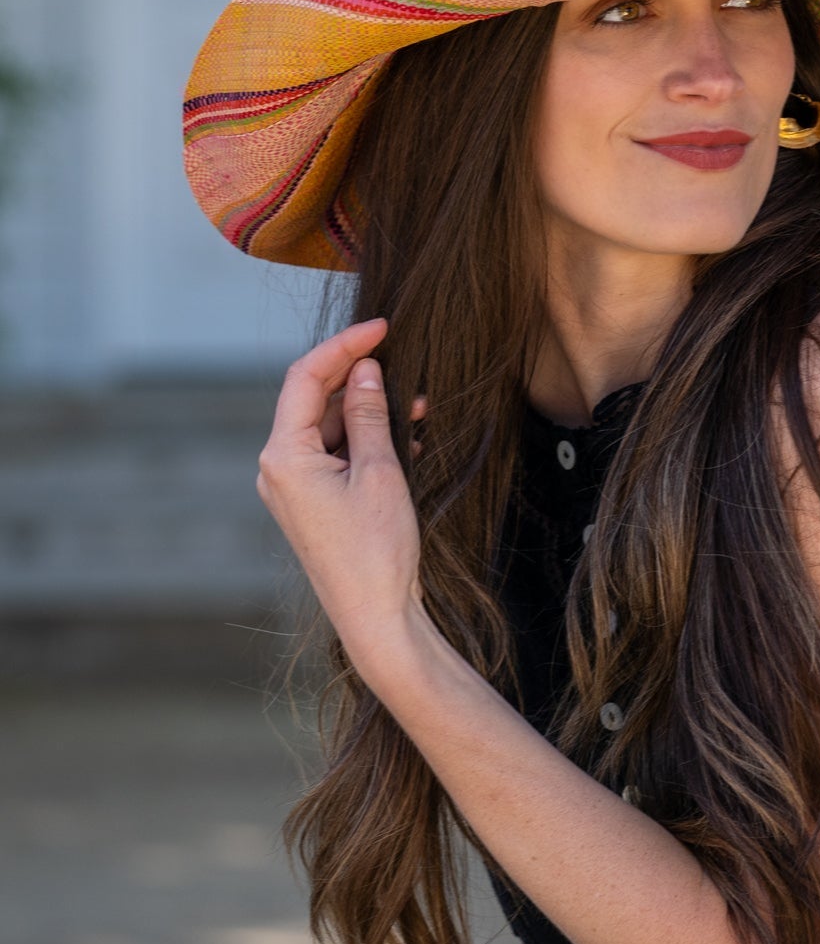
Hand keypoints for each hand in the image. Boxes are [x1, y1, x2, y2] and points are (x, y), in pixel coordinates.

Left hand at [257, 318, 423, 651]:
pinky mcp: (312, 503)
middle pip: (314, 400)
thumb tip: (364, 370)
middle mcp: (278, 468)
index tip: (382, 327)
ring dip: (369, 412)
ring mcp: (293, 487)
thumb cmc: (377, 549)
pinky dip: (365, 440)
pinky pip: (335, 454)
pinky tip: (405, 439)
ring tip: (418, 408)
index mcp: (283, 456)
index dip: (344, 346)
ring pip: (329, 427)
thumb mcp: (379, 471)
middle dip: (359, 379)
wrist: (375, 617)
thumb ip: (368, 414)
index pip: (306, 377)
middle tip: (406, 364)